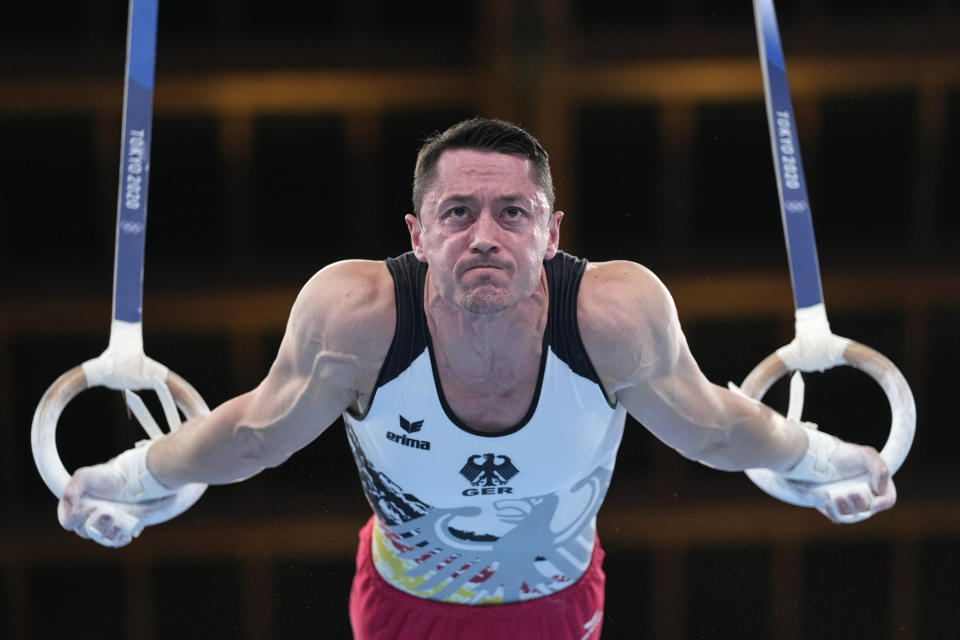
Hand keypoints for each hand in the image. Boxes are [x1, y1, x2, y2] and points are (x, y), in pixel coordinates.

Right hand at [58, 442, 175, 546]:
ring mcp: (106, 523)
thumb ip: (71, 490)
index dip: (73, 519)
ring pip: (101, 537)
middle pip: (84, 531)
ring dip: (107, 530)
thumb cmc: (112, 475)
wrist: (140, 478)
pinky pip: (115, 540)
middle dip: (94, 522)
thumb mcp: (86, 476)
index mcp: (78, 505)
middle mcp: (90, 516)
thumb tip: (68, 512)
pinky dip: (119, 538)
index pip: (68, 521)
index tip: (87, 507)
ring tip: (117, 517)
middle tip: (106, 510)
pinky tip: (127, 533)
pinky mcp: (121, 528)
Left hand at [811, 441, 895, 523]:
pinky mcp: (837, 509)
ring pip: (851, 516)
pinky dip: (833, 513)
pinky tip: (827, 502)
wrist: (825, 456)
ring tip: (837, 496)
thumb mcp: (866, 455)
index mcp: (880, 488)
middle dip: (859, 504)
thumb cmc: (850, 455)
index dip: (883, 504)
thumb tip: (881, 491)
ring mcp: (852, 506)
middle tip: (851, 492)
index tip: (874, 503)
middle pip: (867, 511)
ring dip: (844, 509)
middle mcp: (868, 499)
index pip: (887, 501)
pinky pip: (837, 517)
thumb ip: (880, 469)